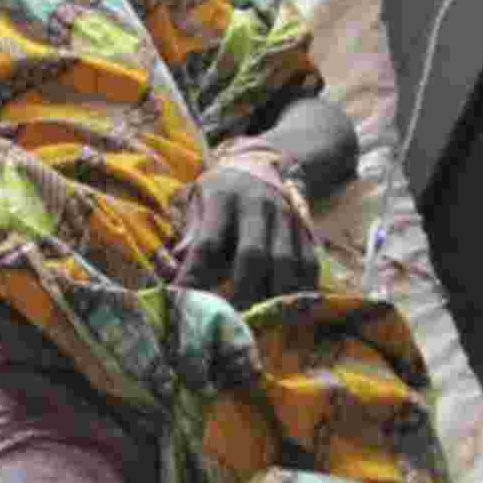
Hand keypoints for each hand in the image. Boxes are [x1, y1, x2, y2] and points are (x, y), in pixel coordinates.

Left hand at [171, 166, 317, 308]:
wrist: (258, 165)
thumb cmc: (219, 193)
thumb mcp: (197, 201)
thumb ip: (189, 234)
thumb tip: (173, 268)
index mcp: (223, 197)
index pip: (208, 243)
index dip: (195, 274)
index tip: (184, 299)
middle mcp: (257, 204)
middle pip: (253, 254)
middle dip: (241, 291)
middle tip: (231, 316)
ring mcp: (284, 216)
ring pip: (285, 261)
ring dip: (273, 294)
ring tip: (261, 315)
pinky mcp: (304, 227)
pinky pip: (309, 261)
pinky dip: (301, 287)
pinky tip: (289, 305)